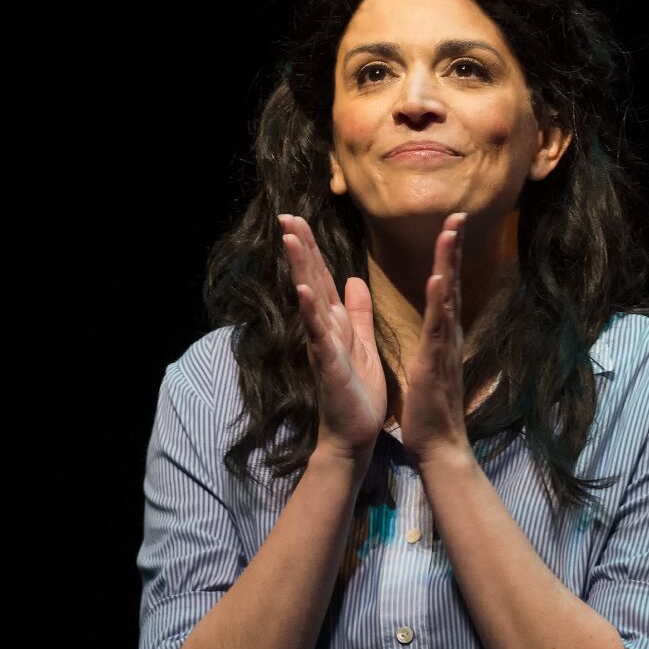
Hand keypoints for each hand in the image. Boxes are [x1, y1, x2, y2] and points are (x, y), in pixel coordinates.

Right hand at [278, 213, 386, 462]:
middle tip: (285, 216)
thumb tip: (353, 281)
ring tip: (290, 240)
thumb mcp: (362, 342)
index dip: (311, 249)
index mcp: (335, 323)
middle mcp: (324, 329)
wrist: (356, 433)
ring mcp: (323, 345)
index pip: (321, 277)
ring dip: (300, 269)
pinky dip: (311, 314)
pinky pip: (318, 335)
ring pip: (310, 300)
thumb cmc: (357, 392)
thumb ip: (357, 313)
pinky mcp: (328, 364)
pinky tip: (304, 292)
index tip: (298, 218)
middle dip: (300, 248)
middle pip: (311, 280)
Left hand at [399, 213, 474, 468]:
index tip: (448, 225)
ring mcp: (444, 348)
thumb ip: (431, 340)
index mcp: (441, 336)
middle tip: (457, 213)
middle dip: (452, 248)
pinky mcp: (434, 364)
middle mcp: (447, 337)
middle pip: (450, 283)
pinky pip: (436, 329)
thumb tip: (435, 321)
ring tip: (449, 232)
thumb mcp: (426, 365)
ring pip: (446, 298)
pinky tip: (438, 279)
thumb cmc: (429, 410)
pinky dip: (438, 302)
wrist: (438, 447)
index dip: (445, 256)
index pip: (443, 288)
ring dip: (447, 263)